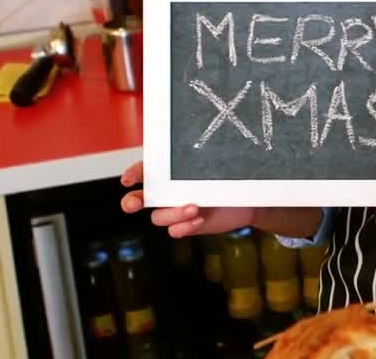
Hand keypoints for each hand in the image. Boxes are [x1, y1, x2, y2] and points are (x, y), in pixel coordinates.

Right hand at [120, 162, 253, 238]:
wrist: (246, 202)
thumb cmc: (230, 178)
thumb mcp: (218, 166)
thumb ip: (204, 161)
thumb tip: (205, 145)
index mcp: (169, 174)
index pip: (144, 171)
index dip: (132, 174)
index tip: (129, 179)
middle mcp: (167, 193)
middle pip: (138, 199)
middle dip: (130, 202)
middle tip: (135, 204)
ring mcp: (174, 210)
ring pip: (158, 216)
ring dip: (172, 213)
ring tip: (194, 208)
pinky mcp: (185, 225)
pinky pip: (174, 230)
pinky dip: (182, 227)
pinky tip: (198, 220)